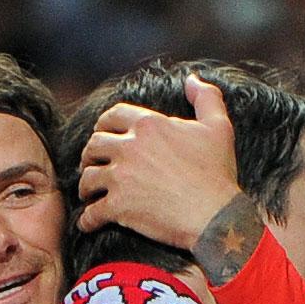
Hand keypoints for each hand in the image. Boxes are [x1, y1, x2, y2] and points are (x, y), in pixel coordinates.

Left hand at [78, 74, 242, 250]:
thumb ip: (206, 98)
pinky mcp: (118, 207)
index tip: (102, 134)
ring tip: (88, 194)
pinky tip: (88, 223)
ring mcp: (121, 178)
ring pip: (87, 178)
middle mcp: (129, 147)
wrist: (215, 216)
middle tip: (91, 165)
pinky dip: (87, 220)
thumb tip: (192, 80)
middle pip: (94, 145)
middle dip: (89, 155)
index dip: (103, 125)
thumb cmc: (217, 173)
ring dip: (85, 187)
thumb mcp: (219, 127)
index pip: (113, 116)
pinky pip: (91, 213)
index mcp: (149, 125)